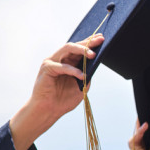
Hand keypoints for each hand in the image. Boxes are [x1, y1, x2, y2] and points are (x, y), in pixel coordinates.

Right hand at [9, 34, 104, 149]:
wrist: (49, 111)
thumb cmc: (64, 100)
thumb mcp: (81, 86)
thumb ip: (87, 75)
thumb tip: (96, 64)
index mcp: (68, 62)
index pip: (80, 49)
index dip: (90, 42)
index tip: (101, 38)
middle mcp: (59, 59)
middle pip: (74, 46)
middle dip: (88, 42)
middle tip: (99, 40)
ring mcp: (52, 62)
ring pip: (67, 49)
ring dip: (81, 50)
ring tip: (92, 54)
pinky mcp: (47, 69)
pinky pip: (62, 66)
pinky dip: (73, 70)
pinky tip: (82, 75)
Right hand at [129, 105, 149, 149]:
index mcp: (149, 132)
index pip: (147, 118)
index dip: (148, 110)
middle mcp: (142, 135)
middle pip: (141, 121)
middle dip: (144, 112)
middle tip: (147, 101)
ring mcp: (137, 140)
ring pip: (137, 127)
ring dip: (142, 120)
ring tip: (147, 110)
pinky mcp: (133, 146)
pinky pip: (136, 137)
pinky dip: (140, 131)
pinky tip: (145, 126)